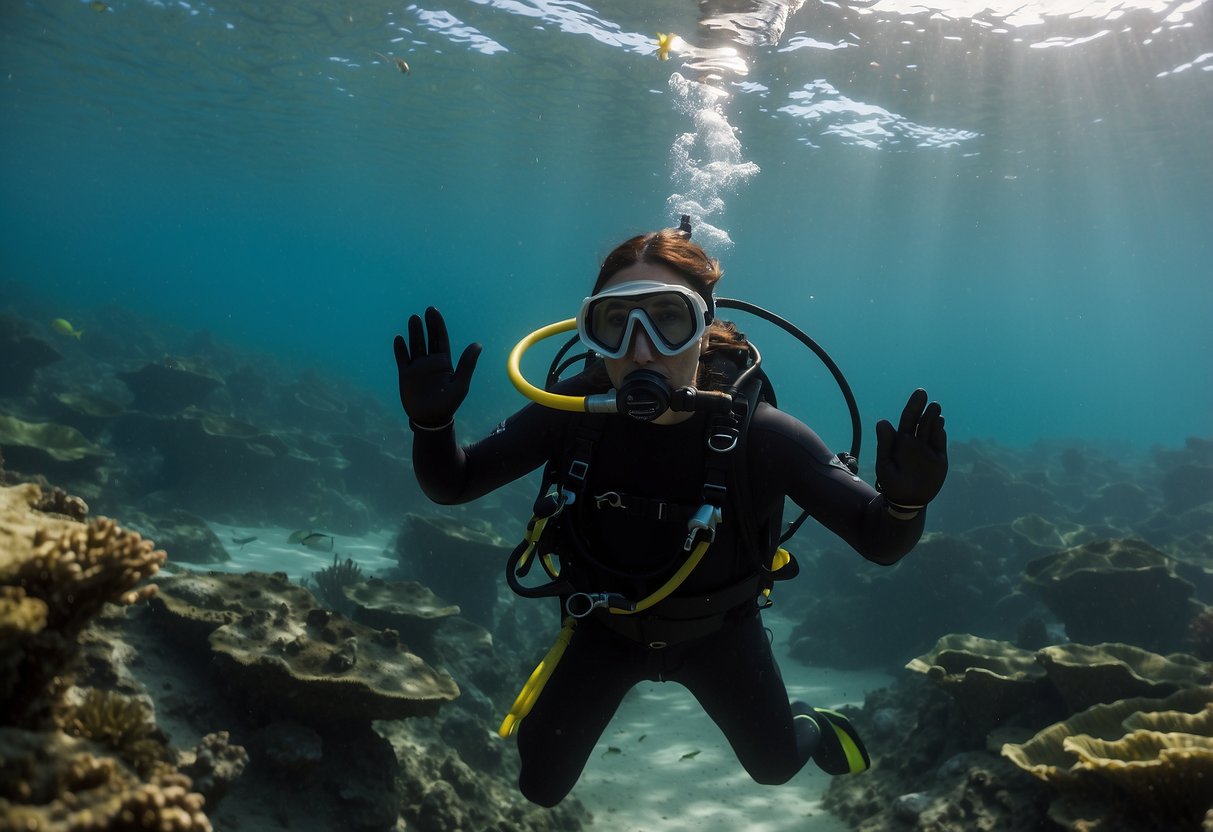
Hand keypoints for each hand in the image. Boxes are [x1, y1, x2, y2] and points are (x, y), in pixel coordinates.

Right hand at [392, 307, 481, 428]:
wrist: (431, 419)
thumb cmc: (448, 403)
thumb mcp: (460, 384)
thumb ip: (467, 364)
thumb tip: (478, 344)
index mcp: (444, 362)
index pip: (440, 339)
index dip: (438, 325)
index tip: (434, 312)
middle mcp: (430, 362)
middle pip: (427, 340)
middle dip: (426, 326)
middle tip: (424, 312)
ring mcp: (417, 368)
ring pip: (415, 346)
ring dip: (414, 333)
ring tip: (413, 319)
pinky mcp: (406, 375)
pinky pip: (402, 359)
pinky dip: (400, 349)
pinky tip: (399, 339)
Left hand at [874, 388, 947, 507]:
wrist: (907, 501)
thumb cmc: (892, 482)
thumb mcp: (885, 464)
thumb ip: (885, 444)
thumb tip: (883, 422)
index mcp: (901, 440)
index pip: (908, 419)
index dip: (913, 406)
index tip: (920, 393)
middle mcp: (916, 441)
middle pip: (922, 421)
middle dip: (924, 409)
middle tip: (927, 397)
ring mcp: (928, 449)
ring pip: (932, 429)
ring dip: (934, 418)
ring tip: (935, 408)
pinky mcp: (940, 458)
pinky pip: (940, 443)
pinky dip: (940, 433)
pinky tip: (940, 424)